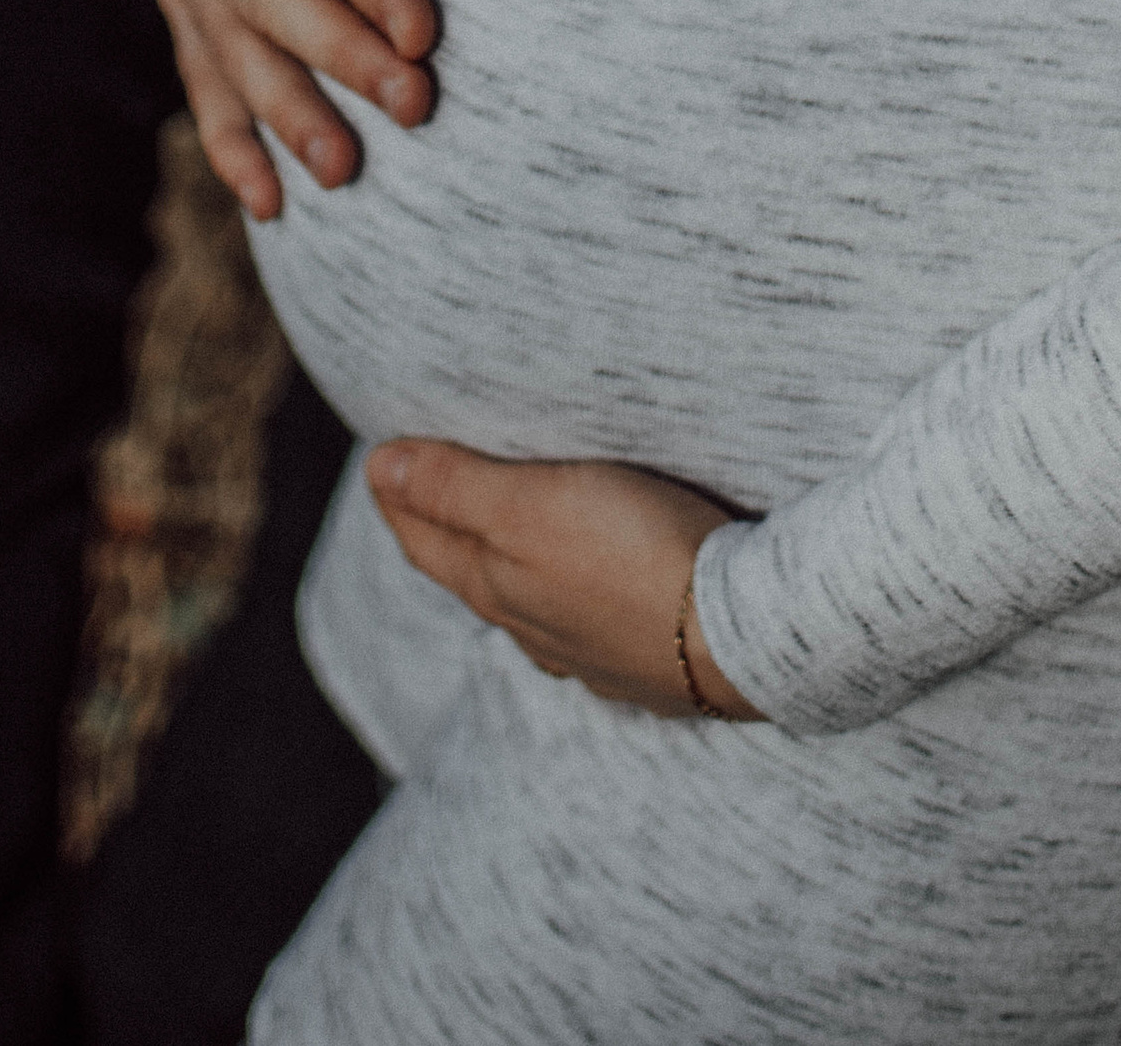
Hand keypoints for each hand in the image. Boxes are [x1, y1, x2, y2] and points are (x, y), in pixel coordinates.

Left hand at [367, 440, 761, 718]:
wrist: (744, 636)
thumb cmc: (632, 556)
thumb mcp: (531, 508)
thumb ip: (455, 490)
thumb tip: (377, 469)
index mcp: (494, 588)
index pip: (424, 541)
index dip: (398, 498)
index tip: (380, 461)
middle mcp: (533, 629)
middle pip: (469, 573)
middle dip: (441, 530)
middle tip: (425, 487)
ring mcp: (590, 653)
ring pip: (526, 604)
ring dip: (505, 564)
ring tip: (502, 531)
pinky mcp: (645, 659)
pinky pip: (583, 623)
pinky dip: (564, 593)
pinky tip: (584, 590)